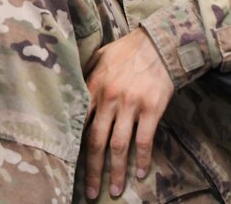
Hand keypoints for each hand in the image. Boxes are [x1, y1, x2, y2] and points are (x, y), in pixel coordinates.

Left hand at [83, 28, 173, 199]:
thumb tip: (72, 93)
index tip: (70, 166)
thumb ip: (87, 76)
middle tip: (91, 191)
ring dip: (117, 171)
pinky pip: (145, 140)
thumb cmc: (128, 49)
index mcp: (94, 86)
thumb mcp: (100, 56)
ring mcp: (131, 104)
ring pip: (119, 145)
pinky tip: (140, 173)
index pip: (79, 122)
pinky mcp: (152, 109)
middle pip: (96, 141)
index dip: (74, 147)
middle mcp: (110, 98)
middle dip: (92, 170)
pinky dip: (142, 159)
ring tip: (116, 190)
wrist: (161, 42)